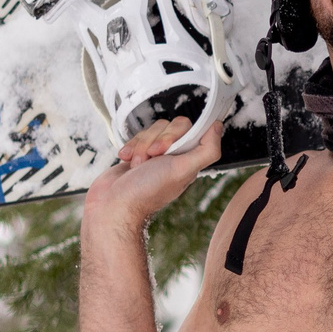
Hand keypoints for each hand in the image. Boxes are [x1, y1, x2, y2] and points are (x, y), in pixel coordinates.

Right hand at [82, 116, 222, 237]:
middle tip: (151, 158)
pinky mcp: (137, 154)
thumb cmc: (147, 192)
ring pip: (150, 130)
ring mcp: (154, 155)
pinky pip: (136, 137)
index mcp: (188, 159)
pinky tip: (126, 161)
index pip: (188, 128)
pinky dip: (130, 147)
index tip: (165, 149)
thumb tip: (218, 126)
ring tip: (136, 165)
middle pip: (167, 126)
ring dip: (140, 146)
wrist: (114, 205)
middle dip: (154, 141)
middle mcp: (173, 156)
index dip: (174, 134)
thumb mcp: (183, 170)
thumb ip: (206, 150)